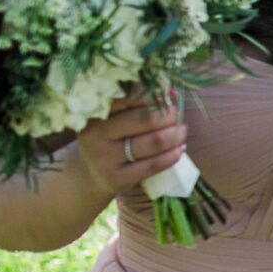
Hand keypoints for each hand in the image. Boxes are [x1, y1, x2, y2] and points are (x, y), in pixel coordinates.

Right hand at [72, 97, 186, 197]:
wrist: (91, 173)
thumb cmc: (111, 137)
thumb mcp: (115, 117)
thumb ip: (138, 104)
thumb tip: (172, 93)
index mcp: (95, 112)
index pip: (131, 97)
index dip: (155, 95)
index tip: (169, 96)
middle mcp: (95, 133)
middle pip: (148, 119)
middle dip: (170, 116)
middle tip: (176, 116)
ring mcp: (104, 157)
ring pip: (155, 142)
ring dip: (176, 135)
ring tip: (181, 131)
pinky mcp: (115, 178)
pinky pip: (154, 165)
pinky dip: (173, 155)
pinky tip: (179, 149)